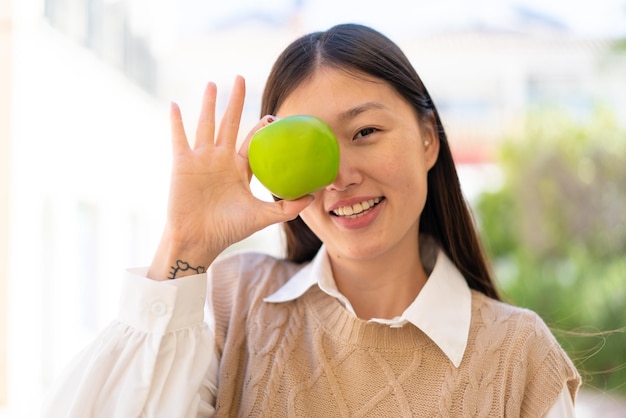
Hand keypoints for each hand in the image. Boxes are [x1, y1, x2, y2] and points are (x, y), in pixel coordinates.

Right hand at [148, 76, 312, 279]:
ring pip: (206, 124)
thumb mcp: (261, 216)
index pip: (252, 142)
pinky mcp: (182, 164)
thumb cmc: (228, 230)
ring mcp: (201, 160)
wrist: (199, 240)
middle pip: (229, 124)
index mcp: (239, 169)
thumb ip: (286, 208)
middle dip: (235, 102)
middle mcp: (220, 160)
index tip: (272, 114)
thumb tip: (312, 198)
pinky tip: (174, 104)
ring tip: (213, 83)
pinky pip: (179, 138)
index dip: (261, 127)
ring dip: (209, 103)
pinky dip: (176, 122)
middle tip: (240, 78)